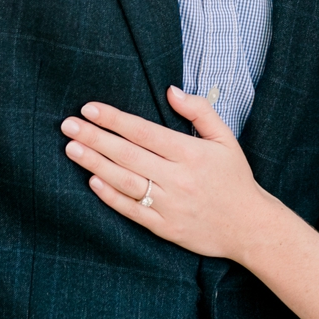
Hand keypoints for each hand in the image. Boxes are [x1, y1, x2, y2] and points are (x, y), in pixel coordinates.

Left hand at [62, 86, 277, 261]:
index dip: (114, 119)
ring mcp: (170, 205)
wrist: (250, 227)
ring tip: (72, 149)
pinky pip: (133, 210)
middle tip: (68, 125)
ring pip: (125, 181)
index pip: (144, 131)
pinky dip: (111, 196)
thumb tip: (170, 90)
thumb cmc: (235, 178)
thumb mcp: (226, 138)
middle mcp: (178, 178)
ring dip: (95, 164)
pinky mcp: (166, 228)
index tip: (89, 108)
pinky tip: (92, 181)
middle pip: (128, 154)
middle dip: (95, 138)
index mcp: (191, 153)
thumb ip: (200, 110)